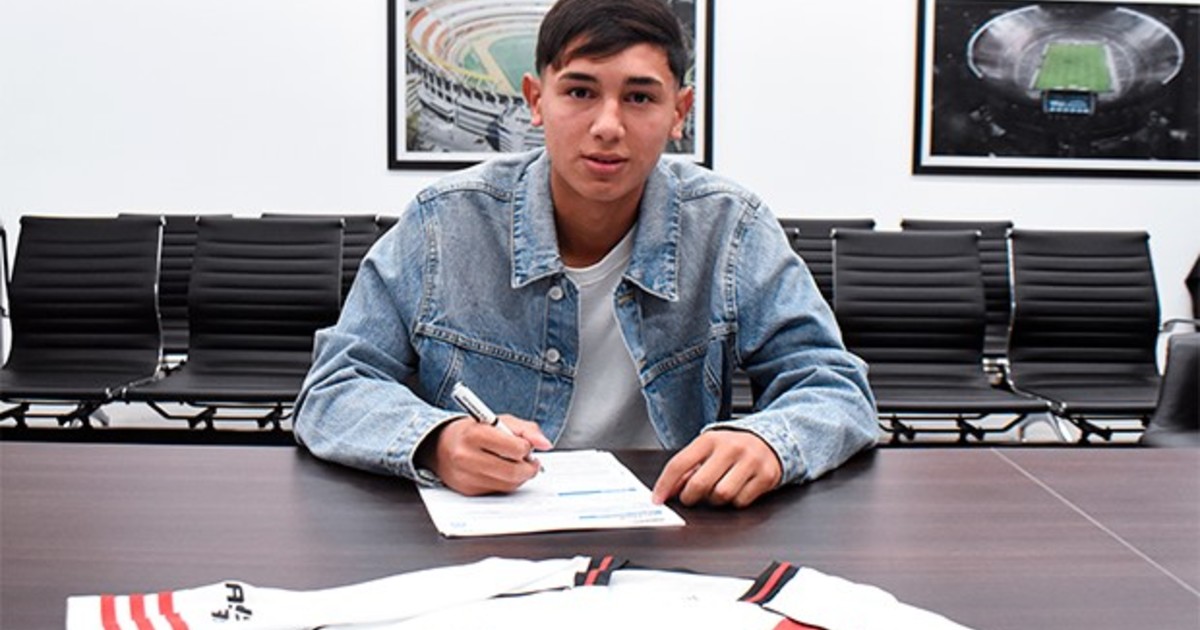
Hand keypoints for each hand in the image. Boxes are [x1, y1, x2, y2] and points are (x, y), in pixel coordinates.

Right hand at [416, 415, 551, 495]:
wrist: (439, 445)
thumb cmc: (472, 431)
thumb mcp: (498, 420)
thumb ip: (526, 429)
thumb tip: (545, 444)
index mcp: (475, 434)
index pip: (515, 448)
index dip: (526, 447)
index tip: (525, 444)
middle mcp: (467, 457)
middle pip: (514, 471)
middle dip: (529, 467)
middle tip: (530, 461)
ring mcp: (466, 476)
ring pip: (509, 484)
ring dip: (520, 476)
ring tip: (515, 464)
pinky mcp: (467, 490)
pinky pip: (498, 491)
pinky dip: (506, 482)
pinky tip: (500, 471)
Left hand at [652, 430, 781, 507]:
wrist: (769, 441)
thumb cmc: (731, 449)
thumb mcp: (707, 450)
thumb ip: (687, 468)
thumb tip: (668, 490)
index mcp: (710, 439)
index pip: (679, 464)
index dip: (664, 485)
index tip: (657, 499)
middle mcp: (730, 448)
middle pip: (699, 484)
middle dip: (690, 497)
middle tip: (690, 497)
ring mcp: (750, 461)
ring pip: (721, 495)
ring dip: (714, 500)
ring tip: (716, 490)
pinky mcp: (766, 476)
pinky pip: (741, 501)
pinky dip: (735, 502)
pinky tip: (736, 490)